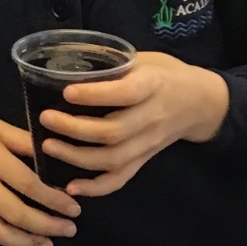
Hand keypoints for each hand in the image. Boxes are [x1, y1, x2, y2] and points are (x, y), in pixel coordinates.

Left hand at [39, 51, 229, 197]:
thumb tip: (66, 64)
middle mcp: (152, 118)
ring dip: (78, 157)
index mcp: (153, 85)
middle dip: (76, 129)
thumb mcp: (143, 58)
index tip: (67, 93)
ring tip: (48, 146)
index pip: (125, 94)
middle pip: (114, 132)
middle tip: (46, 119)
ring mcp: (149, 143)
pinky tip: (71, 187)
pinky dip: (96, 187)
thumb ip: (112, 64)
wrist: (200, 102)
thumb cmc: (164, 74)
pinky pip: (121, 178)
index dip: (95, 95)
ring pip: (114, 159)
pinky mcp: (144, 160)